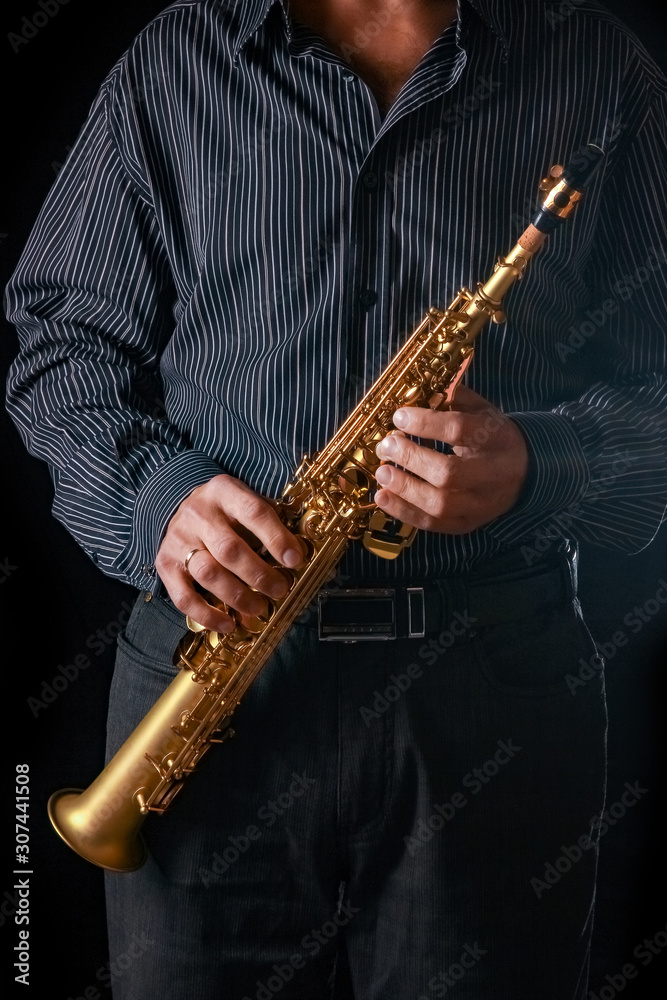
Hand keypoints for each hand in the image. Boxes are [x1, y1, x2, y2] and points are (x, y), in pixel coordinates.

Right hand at [155, 474, 304, 632]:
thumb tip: (294, 559)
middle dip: (259, 575)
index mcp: (224, 491)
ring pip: (208, 573)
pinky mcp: (165, 563)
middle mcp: (198, 514)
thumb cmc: (225, 510)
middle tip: (279, 590)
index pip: (253, 512)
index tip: (295, 561)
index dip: (276, 538)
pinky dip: (207, 615)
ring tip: (258, 608)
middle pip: (229, 549)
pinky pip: (183, 596)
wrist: (178, 504)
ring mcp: (178, 539)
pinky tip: (228, 624)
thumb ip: (267, 524)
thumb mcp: (244, 501)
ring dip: (237, 596)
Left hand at [374, 385, 528, 533]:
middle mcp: (492, 475)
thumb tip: (422, 389)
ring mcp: (480, 504)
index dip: (425, 423)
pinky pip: (433, 524)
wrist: (527, 474)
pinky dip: (403, 512)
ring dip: (404, 488)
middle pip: (448, 473)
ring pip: (440, 504)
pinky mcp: (468, 524)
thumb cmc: (494, 438)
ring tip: (382, 471)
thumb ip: (456, 399)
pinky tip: (382, 497)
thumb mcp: (484, 411)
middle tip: (387, 446)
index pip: (459, 430)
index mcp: (497, 439)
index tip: (399, 416)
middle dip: (410, 459)